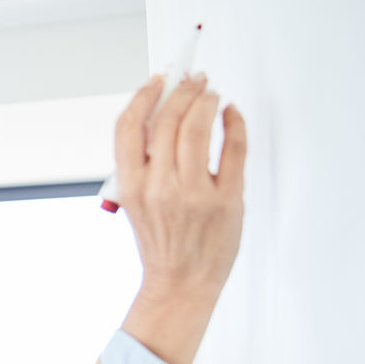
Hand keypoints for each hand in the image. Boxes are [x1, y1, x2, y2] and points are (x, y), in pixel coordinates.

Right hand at [116, 73, 247, 363]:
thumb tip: (161, 114)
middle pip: (168, 119)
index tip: (157, 80)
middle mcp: (160, 188)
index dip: (144, 95)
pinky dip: (234, 123)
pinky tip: (231, 114)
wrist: (180, 283)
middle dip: (182, 89)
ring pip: (198, 126)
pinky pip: (233, 148)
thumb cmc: (161, 243)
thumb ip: (144, 163)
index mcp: (131, 187)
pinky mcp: (226, 200)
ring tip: (210, 93)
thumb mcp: (136, 203)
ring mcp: (194, 194)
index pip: (130, 127)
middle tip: (192, 79)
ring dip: (205, 100)